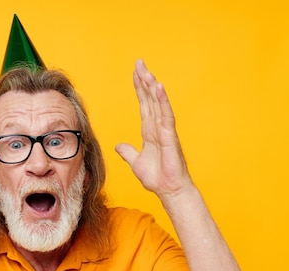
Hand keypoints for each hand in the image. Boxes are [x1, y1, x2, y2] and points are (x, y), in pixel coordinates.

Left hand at [116, 60, 191, 198]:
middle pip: (149, 99)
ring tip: (147, 71)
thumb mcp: (136, 162)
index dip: (139, 88)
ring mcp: (164, 130)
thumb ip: (128, 152)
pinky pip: (165, 115)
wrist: (168, 190)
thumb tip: (119, 145)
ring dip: (152, 87)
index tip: (136, 73)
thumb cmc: (157, 177)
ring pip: (158, 103)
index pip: (143, 104)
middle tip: (139, 62)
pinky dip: (162, 101)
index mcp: (149, 131)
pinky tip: (159, 87)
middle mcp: (157, 127)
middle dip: (144, 81)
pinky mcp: (170, 136)